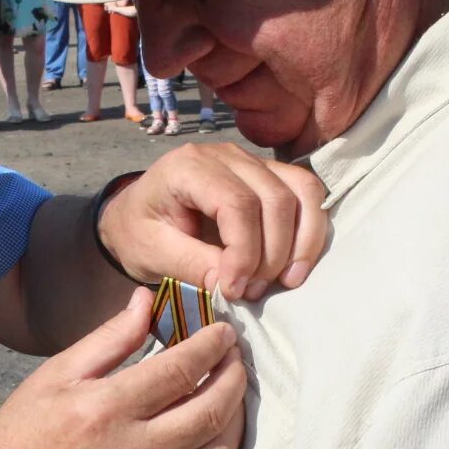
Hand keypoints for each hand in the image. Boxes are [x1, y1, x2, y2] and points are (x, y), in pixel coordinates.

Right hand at [0, 287, 245, 448]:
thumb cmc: (24, 433)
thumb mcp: (57, 374)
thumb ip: (109, 339)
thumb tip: (146, 302)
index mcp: (108, 409)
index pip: (183, 369)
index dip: (213, 346)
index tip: (223, 332)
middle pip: (214, 409)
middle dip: (235, 375)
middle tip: (233, 358)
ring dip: (237, 418)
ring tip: (228, 395)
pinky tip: (217, 447)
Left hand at [99, 144, 328, 299]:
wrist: (137, 216)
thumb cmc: (139, 231)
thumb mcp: (151, 253)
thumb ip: (190, 265)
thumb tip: (232, 284)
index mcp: (189, 167)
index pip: (237, 203)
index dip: (245, 252)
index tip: (233, 290)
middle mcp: (227, 155)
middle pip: (275, 198)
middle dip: (272, 254)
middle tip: (251, 292)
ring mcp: (253, 162)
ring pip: (302, 192)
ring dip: (301, 243)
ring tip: (283, 282)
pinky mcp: (271, 176)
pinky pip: (308, 194)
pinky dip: (310, 231)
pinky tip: (295, 266)